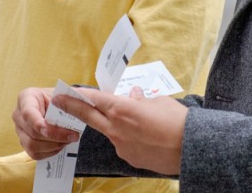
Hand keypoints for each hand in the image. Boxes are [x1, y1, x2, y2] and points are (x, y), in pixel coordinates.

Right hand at [12, 87, 79, 159]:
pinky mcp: (24, 143)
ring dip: (54, 145)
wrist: (53, 105)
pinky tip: (61, 144)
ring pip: (33, 145)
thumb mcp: (61, 93)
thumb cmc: (57, 97)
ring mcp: (19, 130)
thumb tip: (75, 105)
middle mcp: (18, 114)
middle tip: (73, 135)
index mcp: (26, 98)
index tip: (49, 129)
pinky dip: (50, 152)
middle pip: (33, 132)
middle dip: (55, 136)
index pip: (28, 113)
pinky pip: (35, 154)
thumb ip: (67, 99)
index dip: (38, 123)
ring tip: (68, 140)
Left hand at [53, 86, 186, 175]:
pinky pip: (124, 144)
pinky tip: (145, 136)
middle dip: (73, 109)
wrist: (192, 149)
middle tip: (59, 103)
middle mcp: (117, 129)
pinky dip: (129, 137)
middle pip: (89, 117)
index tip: (64, 92)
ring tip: (137, 122)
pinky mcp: (129, 159)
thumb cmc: (177, 121)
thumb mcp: (159, 102)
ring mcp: (122, 146)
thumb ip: (140, 100)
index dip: (78, 94)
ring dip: (115, 124)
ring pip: (111, 131)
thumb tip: (133, 97)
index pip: (94, 99)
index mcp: (122, 110)